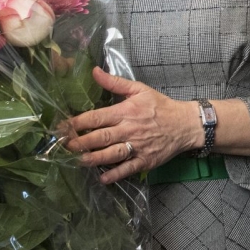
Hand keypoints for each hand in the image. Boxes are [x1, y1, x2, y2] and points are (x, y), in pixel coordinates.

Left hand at [64, 68, 198, 182]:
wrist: (185, 124)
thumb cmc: (160, 106)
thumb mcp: (139, 89)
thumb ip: (115, 82)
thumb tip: (95, 71)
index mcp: (125, 111)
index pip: (96, 117)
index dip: (78, 122)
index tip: (63, 127)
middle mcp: (129, 129)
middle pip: (100, 137)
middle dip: (80, 142)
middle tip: (65, 146)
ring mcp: (137, 146)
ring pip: (111, 154)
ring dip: (93, 159)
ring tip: (78, 160)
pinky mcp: (145, 160)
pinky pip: (127, 169)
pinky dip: (114, 175)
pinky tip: (102, 178)